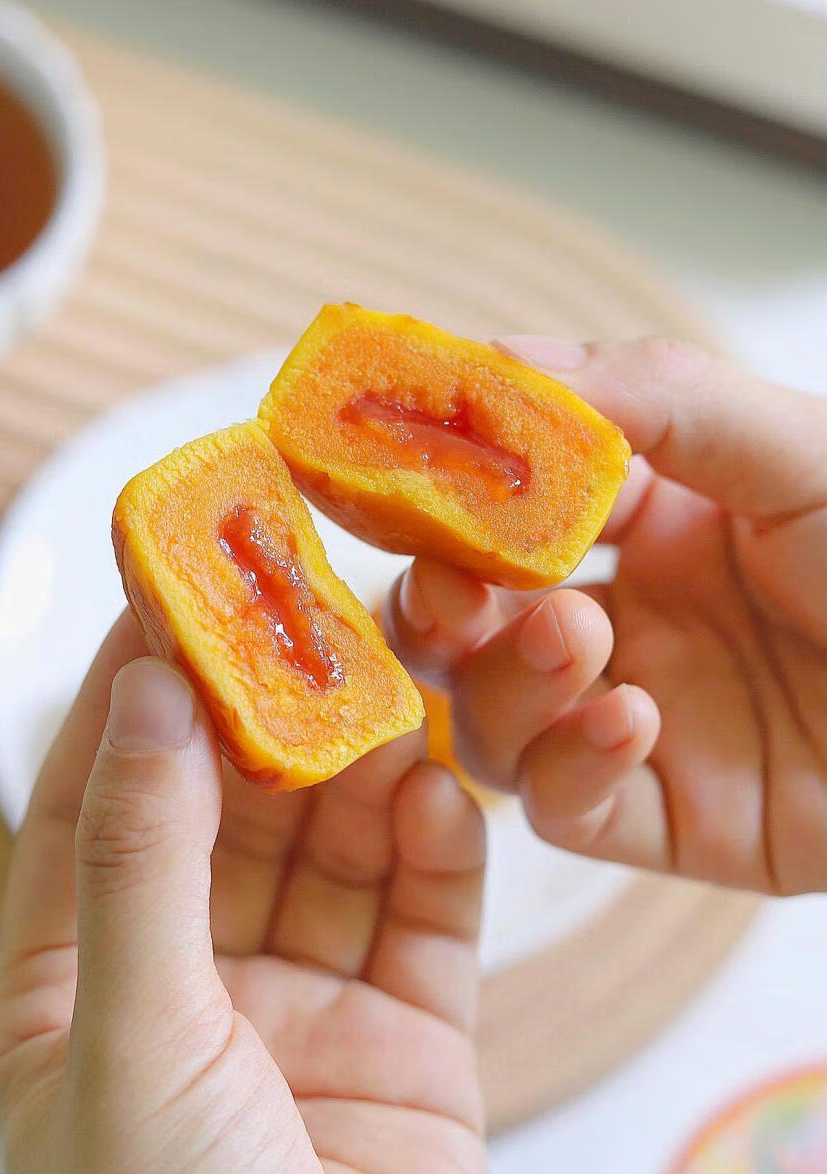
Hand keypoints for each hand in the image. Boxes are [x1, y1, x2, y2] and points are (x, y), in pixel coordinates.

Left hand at [0, 612, 499, 1173]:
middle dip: (269, 720)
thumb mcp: (133, 1043)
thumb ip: (144, 861)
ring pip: (334, 854)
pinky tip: (442, 795)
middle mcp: (190, 992)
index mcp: (77, 995)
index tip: (170, 593)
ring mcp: (303, 1015)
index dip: (128, 697)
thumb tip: (148, 693)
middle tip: (312, 618)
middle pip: (230, 816)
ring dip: (364, 773)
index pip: (94, 805)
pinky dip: (437, 854)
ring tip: (395, 691)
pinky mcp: (409, 1046)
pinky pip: (422, 922)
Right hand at [385, 336, 826, 895]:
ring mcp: (631, 721)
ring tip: (576, 635)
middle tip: (452, 589)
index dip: (438, 500)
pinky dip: (572, 760)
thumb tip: (500, 355)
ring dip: (507, 678)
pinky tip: (632, 716)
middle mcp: (622, 623)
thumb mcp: (797, 448)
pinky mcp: (661, 818)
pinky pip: (566, 806)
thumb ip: (657, 395)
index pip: (501, 514)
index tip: (387, 476)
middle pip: (464, 630)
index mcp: (645, 526)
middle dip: (436, 608)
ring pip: (489, 721)